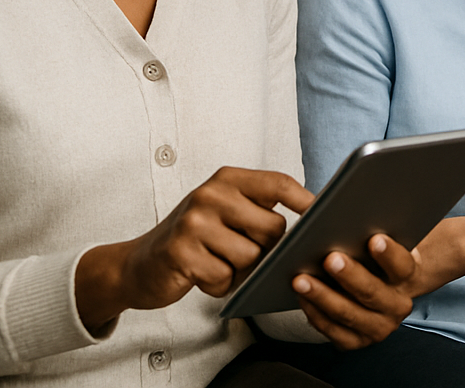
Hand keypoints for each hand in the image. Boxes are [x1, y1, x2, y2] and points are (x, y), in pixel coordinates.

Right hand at [75, 167, 312, 333]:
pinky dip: (219, 285)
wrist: (138, 265)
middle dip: (268, 249)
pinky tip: (201, 276)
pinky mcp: (181, 253)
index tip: (326, 215)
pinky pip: (224, 278)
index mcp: (227, 179)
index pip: (279, 184)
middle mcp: (210, 194)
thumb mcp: (226, 213)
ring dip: (240, 270)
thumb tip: (313, 227)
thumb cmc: (195, 240)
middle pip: (273, 228)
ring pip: (251, 257)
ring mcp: (194, 223)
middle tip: (245, 253)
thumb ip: (260, 211)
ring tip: (218, 262)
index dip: (306, 202)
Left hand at [292, 235, 418, 349]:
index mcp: (409, 278)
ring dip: (323, 296)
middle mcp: (397, 307)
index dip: (389, 254)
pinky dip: (315, 313)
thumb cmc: (376, 260)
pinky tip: (302, 297)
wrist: (384, 290)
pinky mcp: (357, 341)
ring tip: (301, 279)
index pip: (402, 265)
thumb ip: (370, 235)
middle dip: (349, 276)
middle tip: (330, 259)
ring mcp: (378, 328)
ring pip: (348, 314)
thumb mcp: (383, 244)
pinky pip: (333, 330)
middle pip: (372, 292)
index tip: (375, 239)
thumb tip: (341, 222)